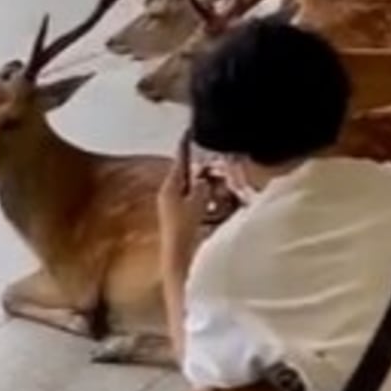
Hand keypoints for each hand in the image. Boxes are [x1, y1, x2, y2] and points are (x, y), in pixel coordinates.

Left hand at [157, 132, 211, 261]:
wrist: (179, 259)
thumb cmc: (185, 229)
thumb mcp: (197, 201)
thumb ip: (202, 184)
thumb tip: (205, 176)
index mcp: (170, 186)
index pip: (180, 159)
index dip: (187, 144)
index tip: (193, 131)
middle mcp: (168, 194)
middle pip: (186, 171)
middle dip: (201, 163)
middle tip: (218, 153)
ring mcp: (173, 206)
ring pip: (192, 185)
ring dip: (205, 180)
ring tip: (222, 174)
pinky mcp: (181, 217)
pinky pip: (196, 198)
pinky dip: (206, 194)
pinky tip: (218, 196)